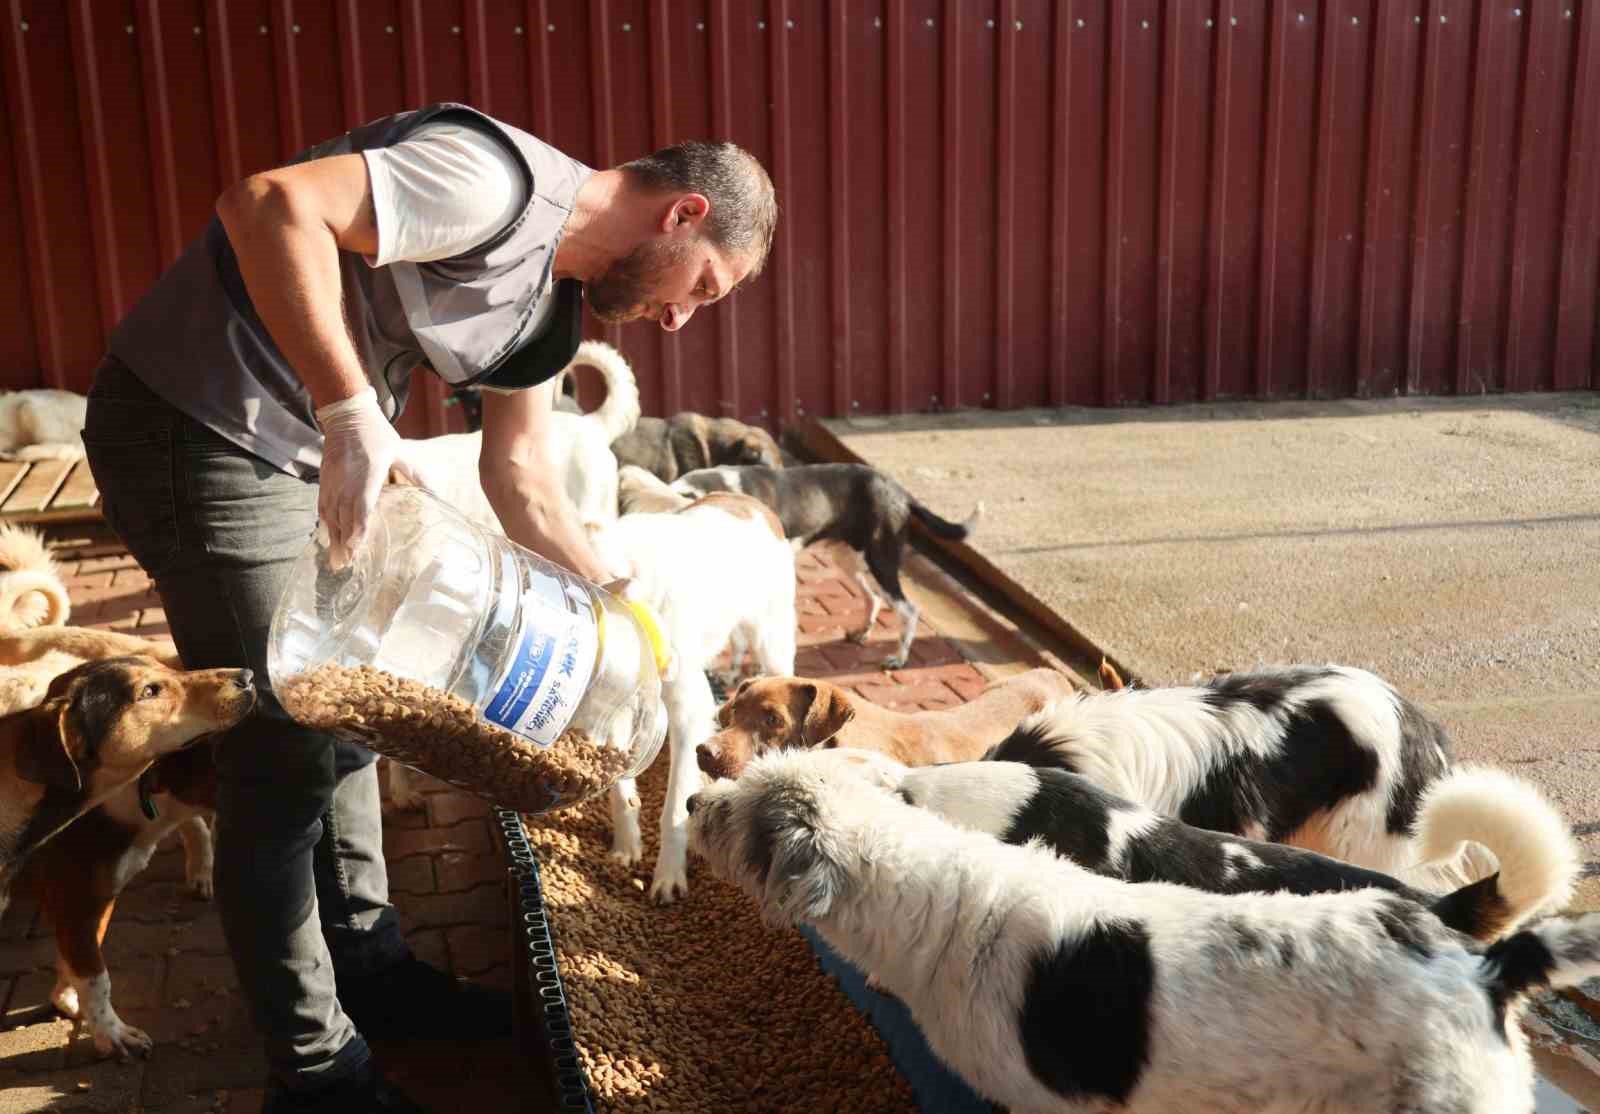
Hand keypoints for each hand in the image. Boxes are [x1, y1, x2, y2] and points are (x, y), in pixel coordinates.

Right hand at [315, 388, 399, 567]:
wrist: (347, 415)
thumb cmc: (377, 434)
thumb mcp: (400, 452)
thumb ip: (415, 474)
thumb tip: (435, 492)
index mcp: (368, 475)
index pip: (361, 508)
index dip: (358, 531)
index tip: (357, 550)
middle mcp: (347, 480)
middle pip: (343, 517)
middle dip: (344, 543)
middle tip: (344, 565)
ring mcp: (333, 480)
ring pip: (331, 514)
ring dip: (333, 537)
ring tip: (335, 558)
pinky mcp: (325, 478)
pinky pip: (322, 505)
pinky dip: (325, 522)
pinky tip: (327, 536)